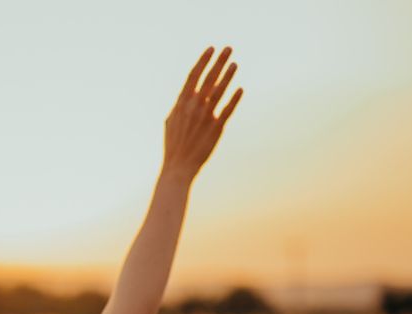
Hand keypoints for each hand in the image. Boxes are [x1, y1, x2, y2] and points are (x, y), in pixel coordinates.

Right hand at [162, 46, 241, 179]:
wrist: (178, 167)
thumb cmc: (174, 144)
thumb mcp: (171, 121)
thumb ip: (180, 105)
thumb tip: (186, 93)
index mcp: (181, 103)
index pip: (194, 76)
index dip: (203, 61)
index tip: (211, 48)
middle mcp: (194, 107)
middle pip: (208, 78)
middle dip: (218, 61)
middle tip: (228, 48)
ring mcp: (206, 116)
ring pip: (219, 91)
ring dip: (228, 76)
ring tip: (235, 63)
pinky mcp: (216, 128)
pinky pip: (227, 109)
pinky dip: (234, 99)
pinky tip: (240, 88)